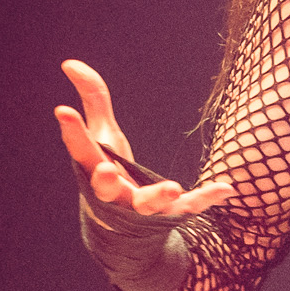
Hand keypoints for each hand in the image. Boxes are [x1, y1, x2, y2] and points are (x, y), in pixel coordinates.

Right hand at [55, 60, 232, 217]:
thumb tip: (70, 62)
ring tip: (172, 187)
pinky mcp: (171, 214)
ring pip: (148, 205)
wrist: (126, 227)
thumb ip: (93, 99)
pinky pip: (190, 207)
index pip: (80, 150)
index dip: (72, 131)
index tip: (63, 110)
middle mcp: (115, 193)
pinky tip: (226, 188)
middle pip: (106, 190)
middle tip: (107, 170)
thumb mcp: (103, 135)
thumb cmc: (111, 172)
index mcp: (95, 170)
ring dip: (158, 196)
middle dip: (105, 181)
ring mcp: (142, 208)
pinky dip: (207, 199)